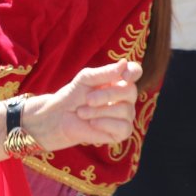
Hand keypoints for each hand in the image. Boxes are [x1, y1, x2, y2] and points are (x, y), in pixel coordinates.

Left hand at [25, 60, 142, 150]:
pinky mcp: (123, 131)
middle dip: (106, 95)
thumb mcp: (85, 79)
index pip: (134, 72)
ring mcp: (126, 114)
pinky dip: (105, 124)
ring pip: (125, 110)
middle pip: (130, 91)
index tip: (124, 76)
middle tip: (87, 99)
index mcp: (118, 81)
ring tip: (82, 112)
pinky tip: (92, 123)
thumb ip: (104, 73)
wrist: (60, 117)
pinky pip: (124, 127)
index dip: (133, 72)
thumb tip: (124, 64)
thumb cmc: (73, 96)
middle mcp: (126, 97)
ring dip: (99, 111)